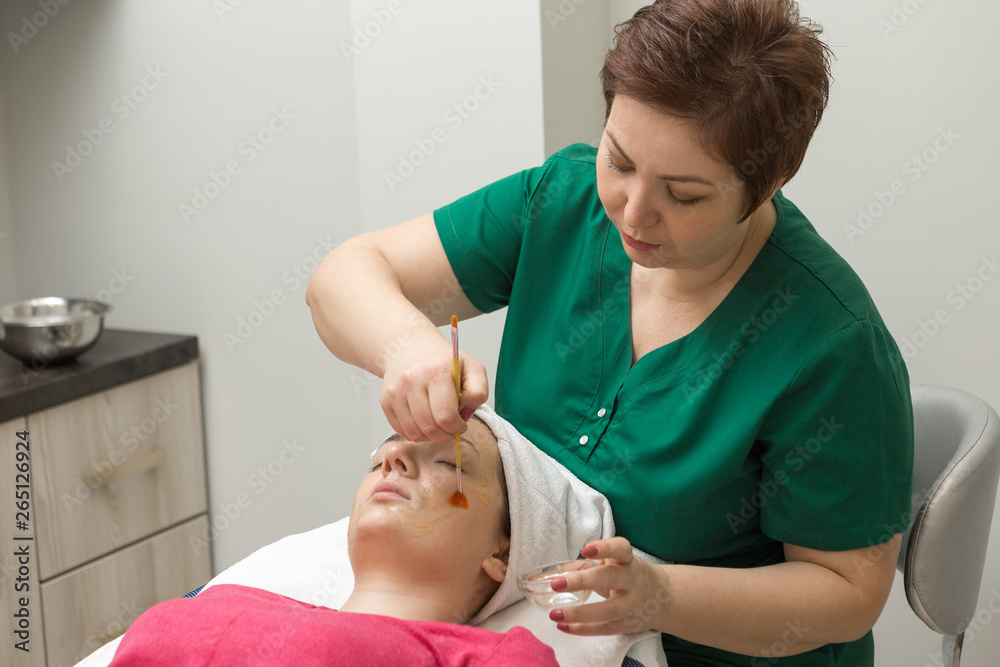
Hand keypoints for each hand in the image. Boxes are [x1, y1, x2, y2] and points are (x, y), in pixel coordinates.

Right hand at [380, 333, 488, 442]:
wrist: (410, 348)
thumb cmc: (443, 361)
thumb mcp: (471, 367)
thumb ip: (478, 391)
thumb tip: (465, 414)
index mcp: (435, 372)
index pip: (445, 416)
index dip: (457, 427)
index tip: (461, 424)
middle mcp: (411, 381)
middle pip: (429, 427)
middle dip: (444, 435)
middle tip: (451, 429)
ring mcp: (395, 391)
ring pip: (414, 433)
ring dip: (430, 436)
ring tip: (438, 425)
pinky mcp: (385, 401)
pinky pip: (402, 431)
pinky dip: (416, 433)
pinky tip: (424, 421)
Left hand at [547, 537, 670, 635]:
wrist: (663, 597)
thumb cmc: (629, 574)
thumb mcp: (616, 563)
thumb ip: (590, 566)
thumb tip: (556, 572)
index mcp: (628, 560)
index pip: (621, 549)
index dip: (604, 548)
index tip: (585, 550)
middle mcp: (632, 580)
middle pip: (611, 578)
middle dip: (583, 581)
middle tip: (556, 584)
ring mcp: (632, 604)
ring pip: (609, 610)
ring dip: (579, 613)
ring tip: (554, 614)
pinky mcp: (628, 624)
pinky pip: (605, 628)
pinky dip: (582, 629)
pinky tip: (563, 626)